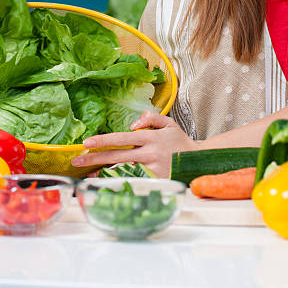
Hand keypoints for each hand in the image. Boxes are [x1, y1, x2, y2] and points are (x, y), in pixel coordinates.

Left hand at [71, 111, 197, 177]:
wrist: (198, 161)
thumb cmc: (180, 142)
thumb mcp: (168, 123)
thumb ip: (150, 117)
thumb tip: (133, 125)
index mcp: (151, 138)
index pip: (122, 138)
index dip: (104, 141)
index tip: (86, 143)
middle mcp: (149, 154)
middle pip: (117, 157)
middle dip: (95, 158)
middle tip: (76, 161)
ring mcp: (151, 170)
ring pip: (122, 171)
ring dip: (102, 173)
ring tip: (86, 174)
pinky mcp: (154, 183)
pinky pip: (132, 182)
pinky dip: (118, 182)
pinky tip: (105, 183)